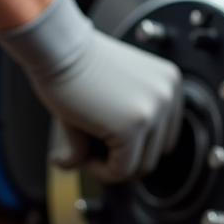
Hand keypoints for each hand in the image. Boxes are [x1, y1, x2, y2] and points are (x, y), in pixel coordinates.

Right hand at [0, 0, 182, 182]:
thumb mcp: (111, 100)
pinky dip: (100, 170)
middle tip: (91, 147)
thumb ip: (124, 134)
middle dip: (120, 159)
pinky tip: (83, 152)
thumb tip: (118, 176)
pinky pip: (121, 170)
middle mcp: (168, 94)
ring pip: (140, 167)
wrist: (55, 47)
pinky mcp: (133, 126)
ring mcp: (153, 110)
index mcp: (168, 83)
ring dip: (110, 167)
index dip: (132, 149)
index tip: (105, 141)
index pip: (163, 139)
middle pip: (154, 155)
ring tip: (86, 148)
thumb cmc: (74, 68)